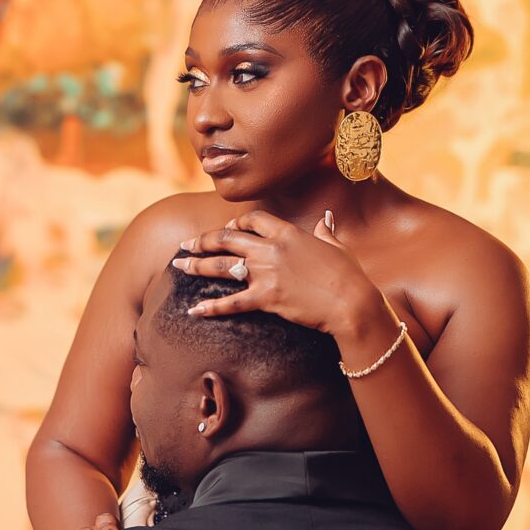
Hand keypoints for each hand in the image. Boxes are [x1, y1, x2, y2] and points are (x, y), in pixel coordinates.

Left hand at [170, 209, 377, 334]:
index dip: (235, 223)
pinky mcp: (266, 297)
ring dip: (197, 265)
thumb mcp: (336, 246)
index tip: (226, 229)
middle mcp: (272, 249)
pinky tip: (194, 310)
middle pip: (227, 238)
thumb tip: (326, 219)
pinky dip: (211, 307)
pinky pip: (232, 302)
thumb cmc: (348, 275)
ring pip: (222, 265)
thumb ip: (325, 231)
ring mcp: (266, 273)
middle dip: (203, 241)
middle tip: (185, 245)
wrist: (350, 302)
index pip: (253, 220)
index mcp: (288, 232)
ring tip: (178, 266)